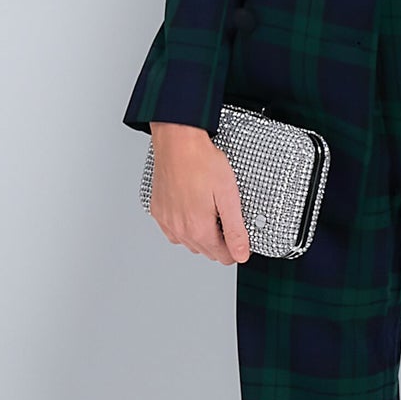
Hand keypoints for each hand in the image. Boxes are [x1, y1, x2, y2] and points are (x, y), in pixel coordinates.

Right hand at [147, 124, 249, 263]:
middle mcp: (179, 230)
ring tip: (210, 209)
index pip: (223, 256)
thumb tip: (242, 254)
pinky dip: (185, 226)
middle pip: (207, 251)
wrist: (178, 142)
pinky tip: (192, 209)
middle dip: (220, 240)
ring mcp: (167, 221)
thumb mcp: (229, 196)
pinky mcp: (158, 211)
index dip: (236, 246)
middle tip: (225, 214)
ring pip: (189, 243)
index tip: (239, 230)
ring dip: (202, 234)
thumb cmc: (202, 162)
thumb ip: (235, 230)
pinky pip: (173, 231)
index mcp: (198, 229)